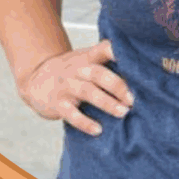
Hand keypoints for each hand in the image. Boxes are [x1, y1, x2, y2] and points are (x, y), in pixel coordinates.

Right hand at [17, 40, 132, 136]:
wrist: (36, 80)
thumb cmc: (72, 71)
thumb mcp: (86, 60)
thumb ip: (108, 63)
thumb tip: (143, 73)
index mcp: (88, 57)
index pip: (104, 49)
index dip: (118, 51)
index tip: (135, 58)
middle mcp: (77, 69)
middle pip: (98, 73)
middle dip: (117, 85)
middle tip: (133, 99)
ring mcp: (66, 86)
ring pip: (87, 92)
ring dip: (107, 103)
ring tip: (123, 113)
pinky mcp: (58, 104)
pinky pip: (71, 114)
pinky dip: (85, 123)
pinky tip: (98, 130)